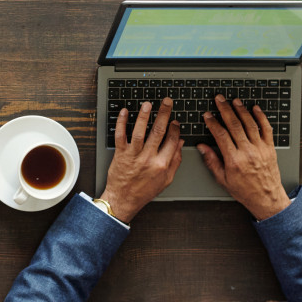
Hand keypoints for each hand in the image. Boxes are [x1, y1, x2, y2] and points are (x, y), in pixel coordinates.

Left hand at [98, 97, 183, 221]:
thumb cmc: (144, 191)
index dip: (175, 128)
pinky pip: (120, 136)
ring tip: (148, 104)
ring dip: (143, 116)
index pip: (172, 141)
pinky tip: (124, 112)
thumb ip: (175, 161)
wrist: (124, 199)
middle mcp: (148, 158)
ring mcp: (133, 156)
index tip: (175, 120)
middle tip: (166, 102)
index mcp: (162, 164)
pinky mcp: (120, 154)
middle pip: (158, 132)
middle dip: (163, 115)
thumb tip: (181, 144)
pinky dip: (121, 123)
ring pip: (139, 132)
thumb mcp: (166, 179)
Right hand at [198, 95, 291, 220]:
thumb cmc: (245, 190)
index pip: (221, 135)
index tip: (207, 115)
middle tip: (219, 99)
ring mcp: (260, 148)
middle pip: (235, 125)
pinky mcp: (270, 148)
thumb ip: (212, 161)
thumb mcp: (223, 179)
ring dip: (241, 110)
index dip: (213, 122)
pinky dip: (261, 117)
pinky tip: (255, 109)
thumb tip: (202, 147)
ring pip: (250, 124)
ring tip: (234, 101)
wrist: (267, 198)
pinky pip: (266, 129)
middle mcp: (248, 152)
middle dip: (225, 110)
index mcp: (234, 160)